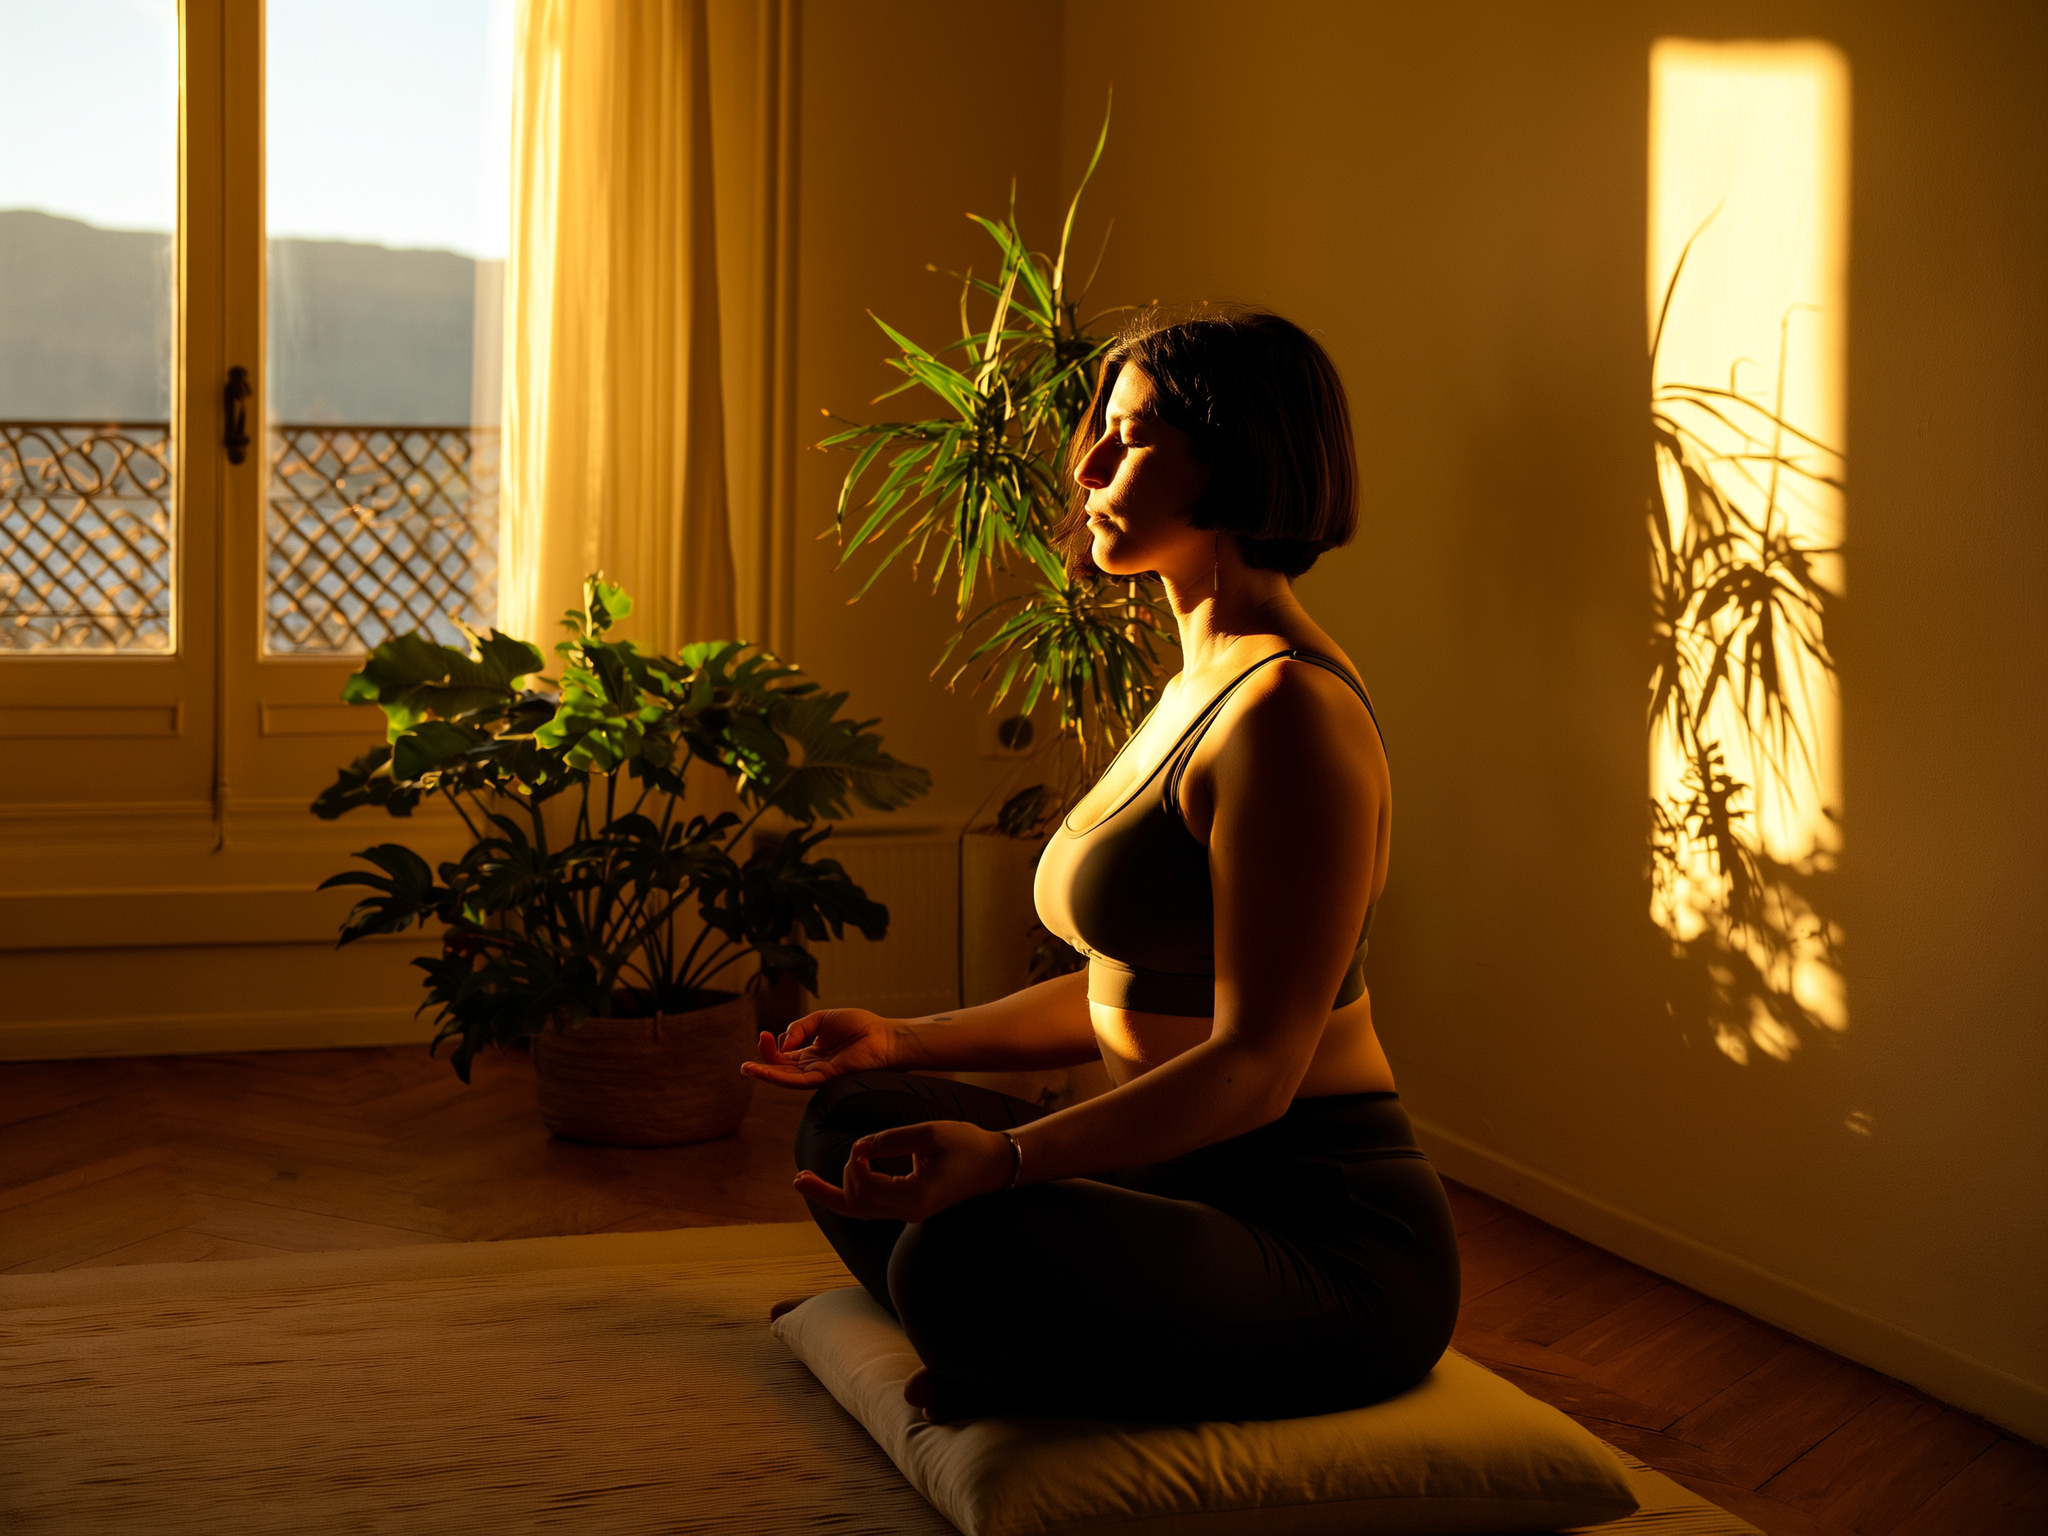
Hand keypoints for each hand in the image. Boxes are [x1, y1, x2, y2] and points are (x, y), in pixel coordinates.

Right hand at [742, 1007, 901, 1088]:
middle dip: (763, 1065)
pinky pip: (797, 1080)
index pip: (784, 1055)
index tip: (763, 1035)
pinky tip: (764, 1072)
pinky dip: (779, 1077)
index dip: (771, 1047)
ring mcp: (818, 1073)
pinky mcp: (825, 1078)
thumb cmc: (859, 1026)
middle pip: (781, 1069)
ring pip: (786, 1078)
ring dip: (765, 1074)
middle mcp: (813, 1065)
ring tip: (747, 1069)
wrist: (884, 1037)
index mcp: (812, 1052)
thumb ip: (799, 1027)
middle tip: (744, 1065)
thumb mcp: (821, 1019)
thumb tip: (782, 1043)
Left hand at [795, 1120, 1014, 1222]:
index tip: (865, 1143)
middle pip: (855, 1206)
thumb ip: (890, 1139)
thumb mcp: (929, 1134)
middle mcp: (908, 1211)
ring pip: (859, 1211)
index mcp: (913, 1197)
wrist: (996, 1163)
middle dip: (830, 1186)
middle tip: (803, 1174)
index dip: (854, 1163)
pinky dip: (848, 1196)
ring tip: (801, 1183)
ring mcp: (908, 1212)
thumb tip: (858, 1148)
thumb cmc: (967, 1145)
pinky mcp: (908, 1205)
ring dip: (830, 1196)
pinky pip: (871, 1206)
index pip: (865, 1187)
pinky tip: (831, 1186)